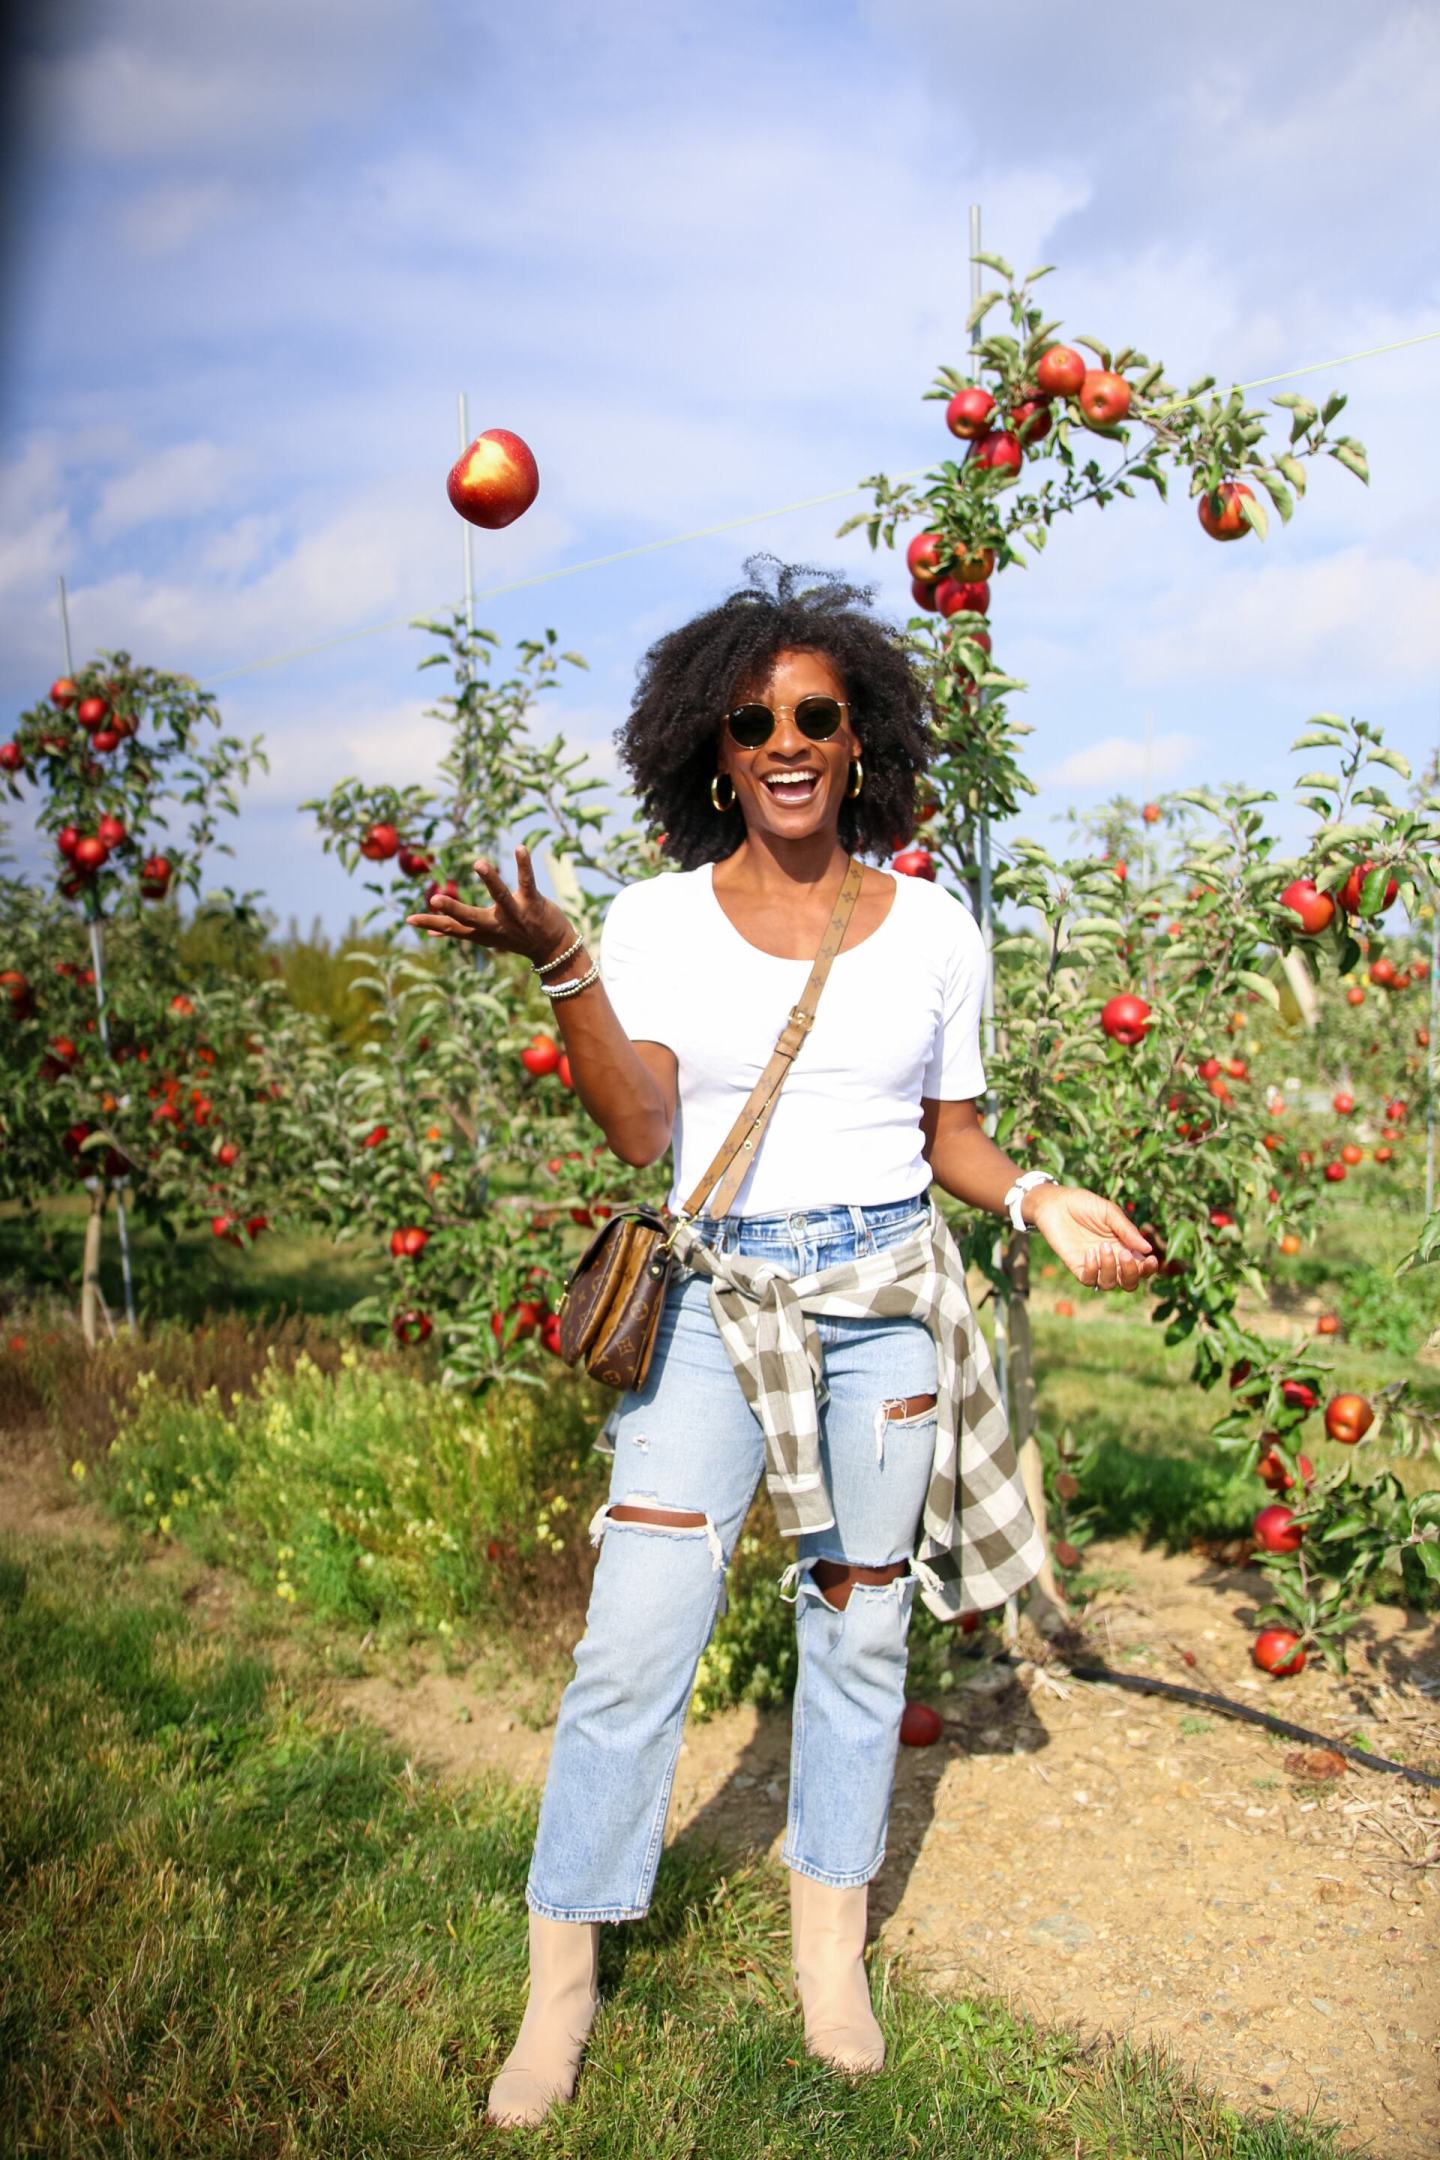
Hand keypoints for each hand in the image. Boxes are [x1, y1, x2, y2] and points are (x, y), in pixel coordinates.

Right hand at [404, 843, 575, 964]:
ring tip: (478, 863)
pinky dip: (524, 864)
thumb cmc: (515, 938)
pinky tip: (520, 848)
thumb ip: (458, 930)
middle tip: (433, 900)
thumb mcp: (485, 936)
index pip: (452, 928)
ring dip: (490, 880)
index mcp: (481, 931)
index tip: (409, 919)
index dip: (430, 923)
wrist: (553, 949)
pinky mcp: (533, 903)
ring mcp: (515, 914)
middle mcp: (496, 924)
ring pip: (500, 896)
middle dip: (452, 909)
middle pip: (470, 917)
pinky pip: (527, 881)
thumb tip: (431, 932)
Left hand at [1028, 1184, 1157, 1291]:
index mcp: (1124, 1247)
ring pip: (1110, 1284)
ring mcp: (1093, 1265)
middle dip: (1131, 1273)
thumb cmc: (1084, 1204)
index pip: (1141, 1267)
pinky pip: (1088, 1280)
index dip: (1149, 1269)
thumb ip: (1127, 1230)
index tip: (1152, 1259)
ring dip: (1110, 1269)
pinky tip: (1089, 1252)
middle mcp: (1111, 1260)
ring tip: (1102, 1247)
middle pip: (1128, 1282)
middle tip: (1124, 1254)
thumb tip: (1147, 1248)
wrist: (1055, 1203)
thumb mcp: (1109, 1212)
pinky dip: (1092, 1269)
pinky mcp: (1076, 1266)